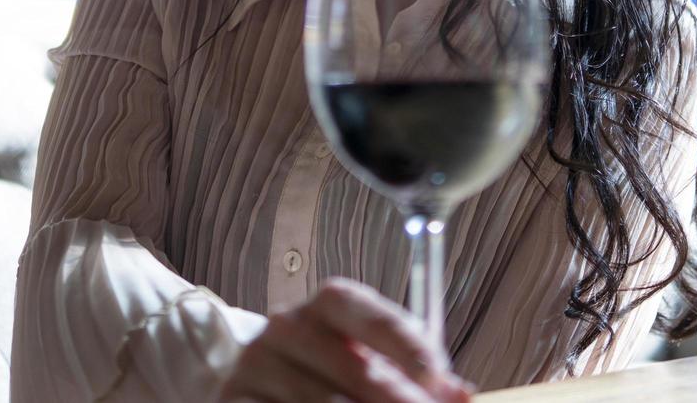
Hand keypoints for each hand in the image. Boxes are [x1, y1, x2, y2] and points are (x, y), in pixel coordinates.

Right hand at [217, 277, 472, 402]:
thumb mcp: (371, 360)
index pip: (368, 313)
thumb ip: (415, 374)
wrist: (262, 386)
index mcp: (327, 304)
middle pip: (356, 369)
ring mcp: (257, 366)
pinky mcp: (234, 401)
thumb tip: (462, 394)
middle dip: (399, 401)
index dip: (406, 344)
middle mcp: (287, 326)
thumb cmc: (329, 372)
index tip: (438, 378)